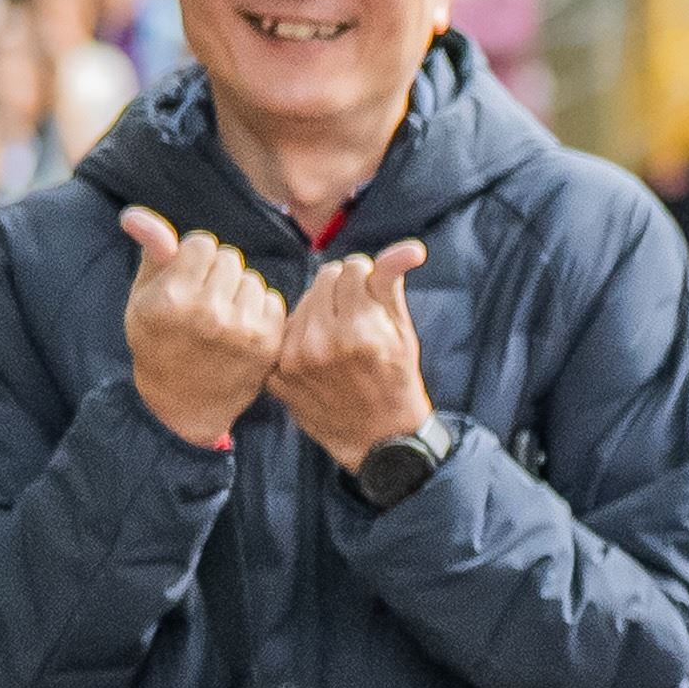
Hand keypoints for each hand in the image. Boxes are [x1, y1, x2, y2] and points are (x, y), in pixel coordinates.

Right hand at [116, 208, 288, 450]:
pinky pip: (272, 299)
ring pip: (252, 278)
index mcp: (171, 298)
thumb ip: (150, 252)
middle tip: (202, 305)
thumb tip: (134, 214)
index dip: (194, 260)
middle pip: (230, 257)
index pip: (203, 243)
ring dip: (239, 292)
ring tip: (220, 319)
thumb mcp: (142, 298)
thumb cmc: (157, 342)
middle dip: (217, 274)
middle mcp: (207, 313)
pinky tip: (240, 330)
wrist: (182, 404)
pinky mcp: (267, 343)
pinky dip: (259, 310)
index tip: (185, 283)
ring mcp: (240, 330)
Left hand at [273, 237, 438, 470]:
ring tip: (337, 339)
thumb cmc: (396, 380)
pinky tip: (316, 357)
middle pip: (324, 279)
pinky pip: (284, 329)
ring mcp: (295, 361)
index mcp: (361, 331)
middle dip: (342, 292)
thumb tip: (412, 247)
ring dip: (319, 312)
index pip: (352, 267)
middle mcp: (324, 344)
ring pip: (302, 302)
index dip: (366, 280)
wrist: (377, 440)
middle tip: (356, 320)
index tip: (373, 301)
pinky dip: (299, 336)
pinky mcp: (277, 374)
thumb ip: (394, 285)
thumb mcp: (403, 333)